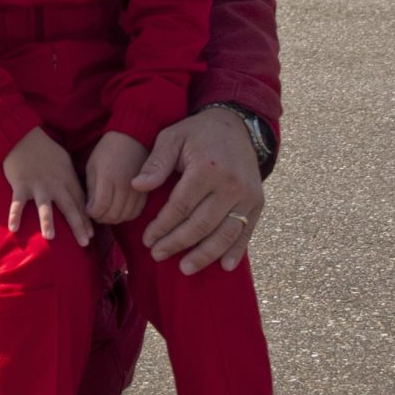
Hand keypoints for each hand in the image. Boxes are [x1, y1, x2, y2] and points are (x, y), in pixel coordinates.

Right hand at [2, 127, 90, 245]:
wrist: (23, 135)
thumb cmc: (45, 150)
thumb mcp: (65, 162)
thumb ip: (71, 181)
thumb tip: (81, 198)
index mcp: (67, 179)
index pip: (80, 202)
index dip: (86, 219)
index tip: (92, 235)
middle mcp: (55, 184)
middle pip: (68, 207)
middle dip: (78, 225)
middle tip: (85, 243)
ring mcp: (37, 185)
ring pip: (44, 206)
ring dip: (47, 221)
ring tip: (51, 237)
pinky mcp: (20, 184)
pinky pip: (17, 202)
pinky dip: (15, 215)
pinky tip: (13, 228)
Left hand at [84, 131, 149, 224]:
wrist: (133, 138)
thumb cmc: (108, 151)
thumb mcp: (92, 166)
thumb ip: (90, 189)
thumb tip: (90, 210)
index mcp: (108, 177)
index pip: (100, 207)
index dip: (92, 213)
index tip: (89, 209)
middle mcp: (124, 185)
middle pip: (112, 215)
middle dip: (101, 218)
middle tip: (96, 212)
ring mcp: (137, 189)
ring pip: (124, 216)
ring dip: (113, 218)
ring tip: (107, 211)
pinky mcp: (146, 191)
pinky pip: (136, 212)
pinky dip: (126, 216)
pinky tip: (119, 210)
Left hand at [131, 106, 264, 273]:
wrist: (236, 126)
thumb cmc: (197, 133)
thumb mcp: (172, 137)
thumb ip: (156, 162)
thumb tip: (137, 185)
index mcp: (207, 167)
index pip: (181, 206)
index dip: (162, 226)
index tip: (147, 239)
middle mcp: (230, 184)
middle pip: (201, 224)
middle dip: (177, 243)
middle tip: (157, 255)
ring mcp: (247, 195)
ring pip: (225, 233)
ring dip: (204, 254)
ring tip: (185, 268)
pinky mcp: (258, 202)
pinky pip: (246, 231)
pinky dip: (236, 251)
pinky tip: (224, 267)